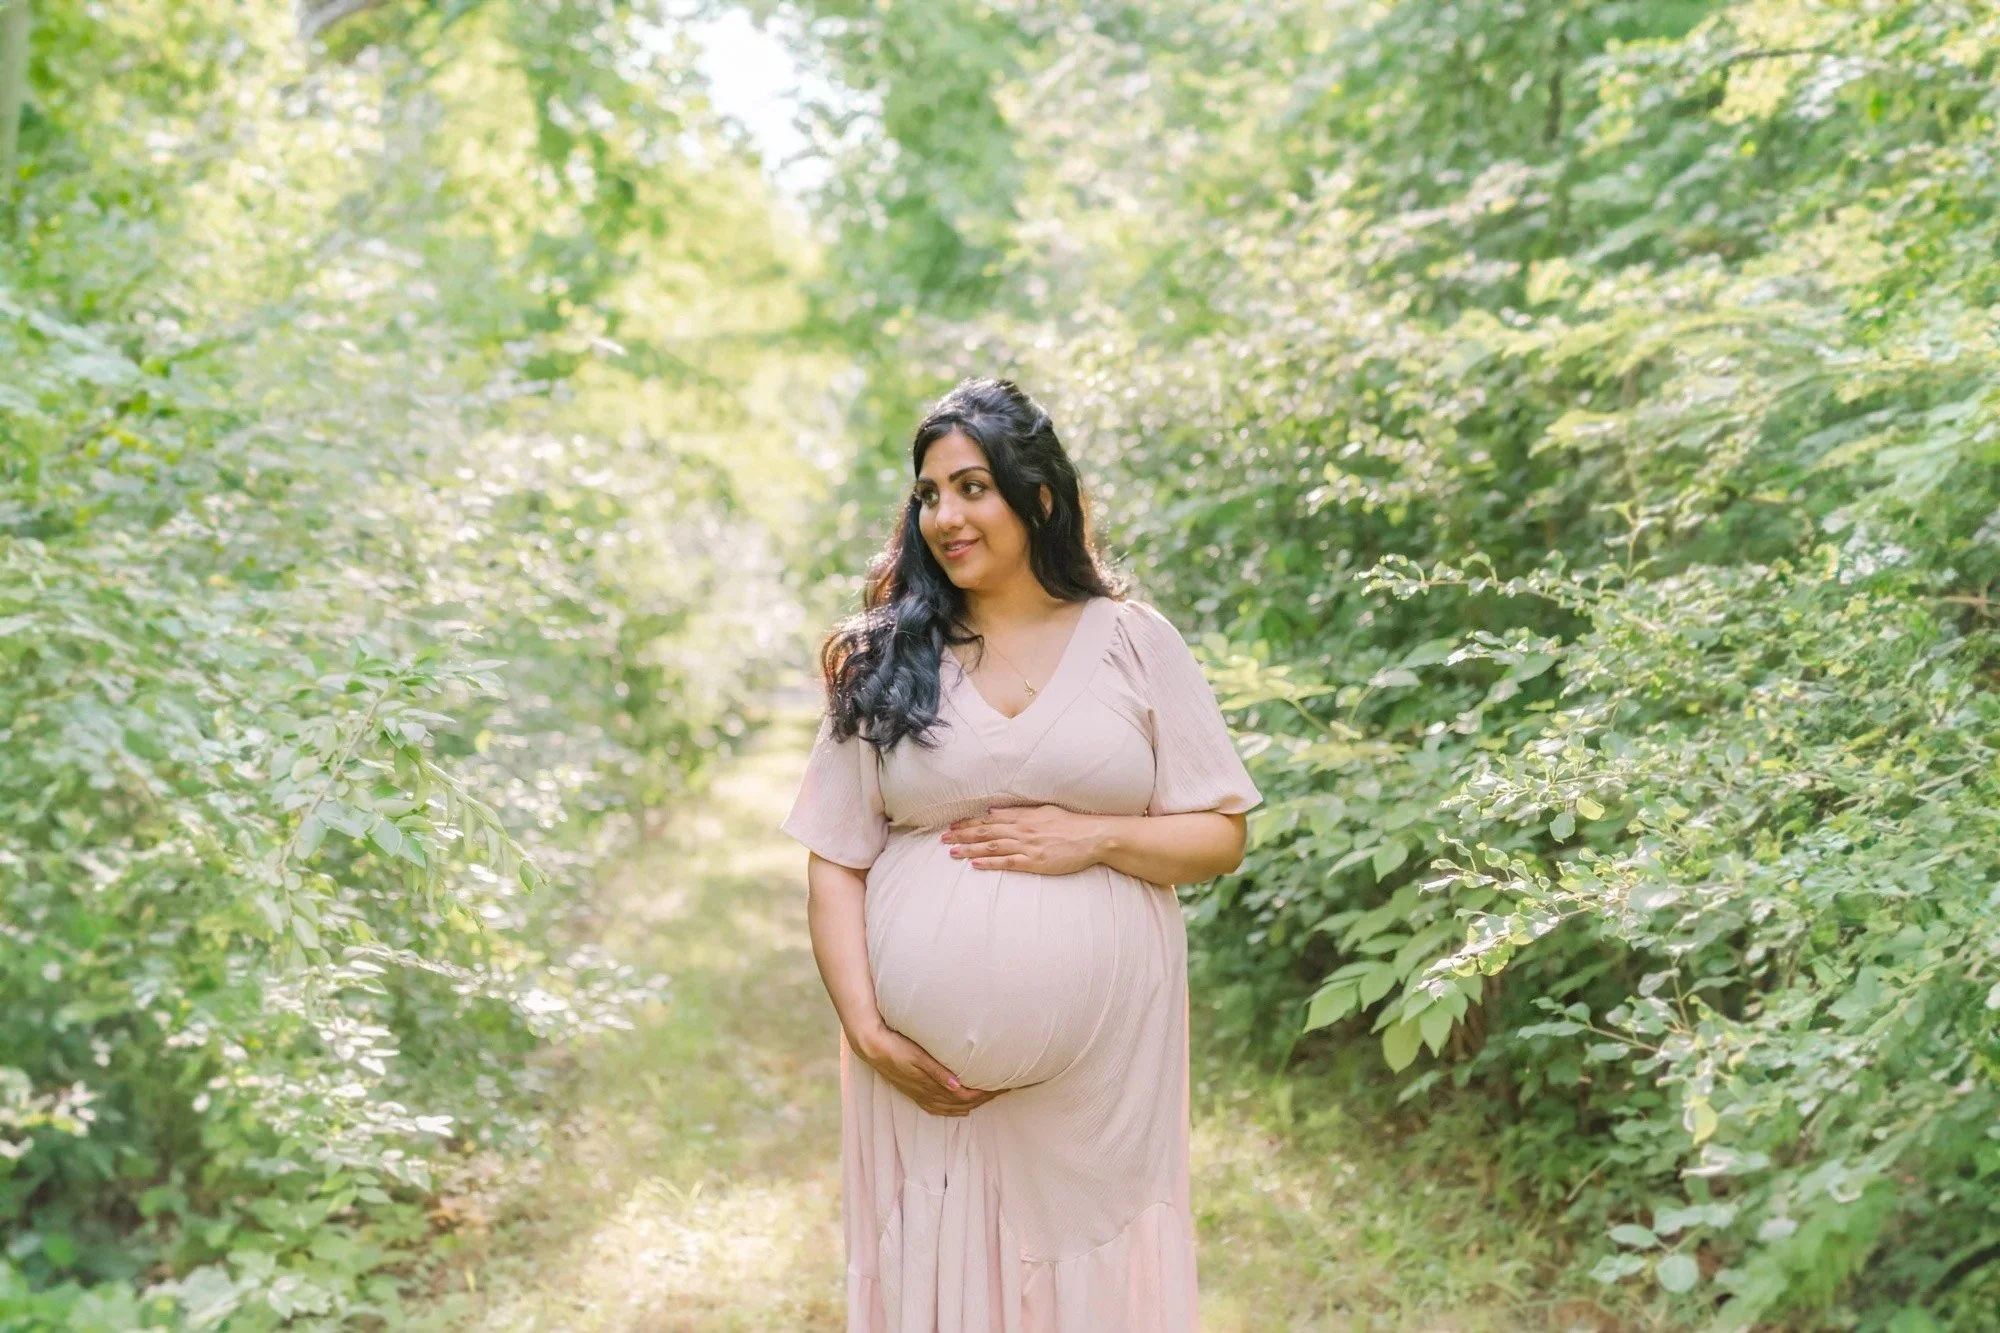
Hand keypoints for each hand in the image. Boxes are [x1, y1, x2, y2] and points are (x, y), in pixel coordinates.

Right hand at [850, 1025, 1003, 1116]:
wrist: (872, 1046)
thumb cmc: (896, 1047)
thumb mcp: (917, 1056)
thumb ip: (937, 1072)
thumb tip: (958, 1087)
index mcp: (930, 1086)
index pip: (966, 1096)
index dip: (985, 1093)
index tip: (1002, 1086)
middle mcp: (927, 1094)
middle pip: (962, 1103)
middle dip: (984, 1099)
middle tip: (1004, 1090)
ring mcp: (921, 1095)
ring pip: (952, 1108)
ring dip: (972, 1104)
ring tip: (989, 1097)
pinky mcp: (915, 1092)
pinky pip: (938, 1108)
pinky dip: (953, 1110)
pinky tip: (960, 1108)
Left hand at [941, 804, 1104, 874]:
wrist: (1091, 837)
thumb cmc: (1070, 823)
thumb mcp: (1043, 810)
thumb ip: (1018, 812)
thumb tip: (993, 812)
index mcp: (1024, 817)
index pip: (990, 820)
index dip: (969, 823)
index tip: (952, 826)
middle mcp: (1022, 830)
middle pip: (986, 832)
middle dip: (963, 836)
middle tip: (943, 840)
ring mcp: (1028, 846)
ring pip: (993, 847)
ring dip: (970, 849)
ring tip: (952, 852)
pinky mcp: (1035, 862)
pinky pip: (1008, 863)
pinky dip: (990, 862)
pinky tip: (975, 864)